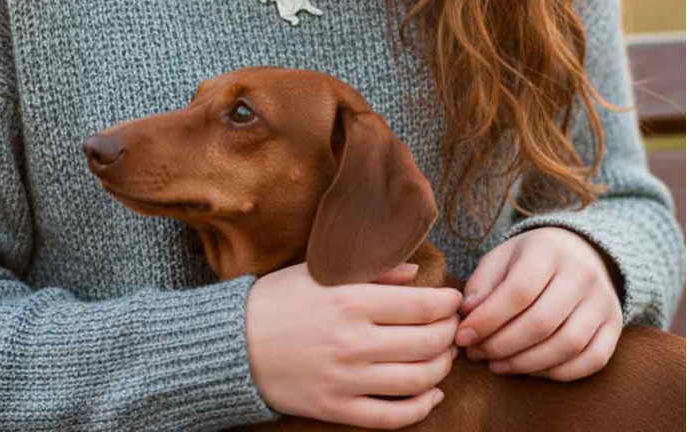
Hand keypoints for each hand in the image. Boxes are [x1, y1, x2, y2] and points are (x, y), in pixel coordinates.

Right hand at [246, 261, 462, 428]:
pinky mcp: (336, 408)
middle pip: (426, 344)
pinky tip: (431, 393)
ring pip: (417, 381)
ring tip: (444, 355)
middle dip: (450, 335)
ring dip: (442, 368)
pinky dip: (421, 407)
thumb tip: (418, 274)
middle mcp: (353, 341)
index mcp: (350, 301)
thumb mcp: (322, 273)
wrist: (235, 343)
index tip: (455, 300)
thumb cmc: (280, 299)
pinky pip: (392, 417)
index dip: (448, 304)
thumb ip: (373, 272)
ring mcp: (346, 379)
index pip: (421, 307)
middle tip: (453, 327)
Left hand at [455, 227, 622, 380]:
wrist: (580, 250)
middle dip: (502, 345)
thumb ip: (482, 283)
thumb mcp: (502, 257)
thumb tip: (468, 314)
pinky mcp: (615, 324)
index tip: (463, 336)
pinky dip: (559, 372)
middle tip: (477, 354)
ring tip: (497, 365)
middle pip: (541, 322)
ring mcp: (603, 300)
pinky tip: (530, 370)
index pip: (518, 291)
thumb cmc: (530, 257)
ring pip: (567, 344)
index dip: (487, 319)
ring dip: (526, 363)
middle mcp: (581, 273)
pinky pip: (593, 359)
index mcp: (548, 250)